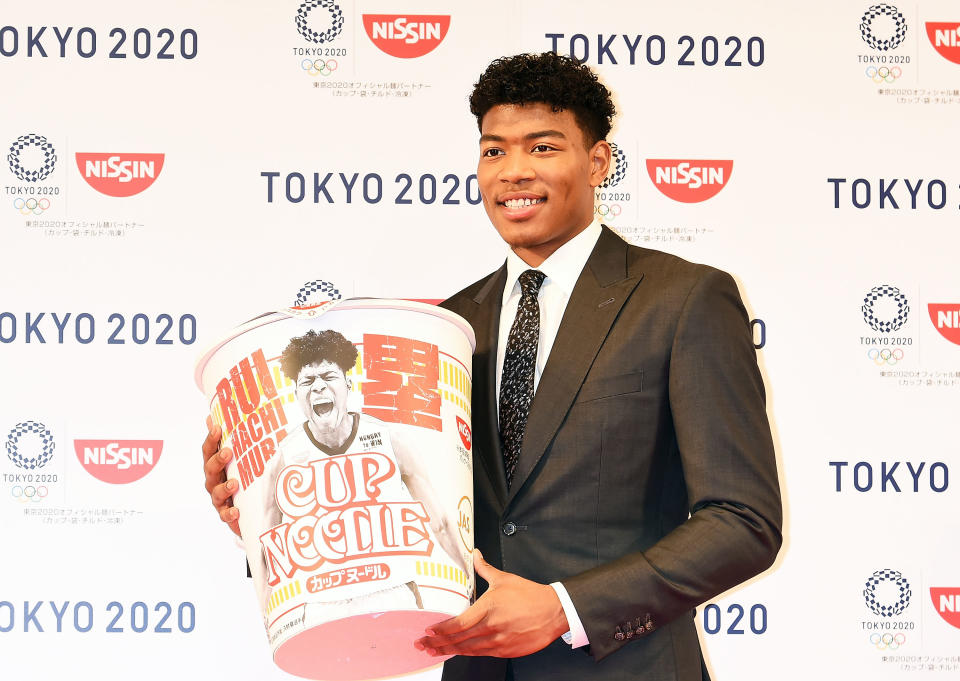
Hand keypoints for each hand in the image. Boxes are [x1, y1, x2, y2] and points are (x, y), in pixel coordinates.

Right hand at [201, 416, 240, 536]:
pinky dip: (229, 514)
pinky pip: (225, 515)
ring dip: (224, 487)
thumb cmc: (241, 476)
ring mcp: (218, 497)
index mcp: (216, 465)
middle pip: (210, 469)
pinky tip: (236, 511)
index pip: (209, 450)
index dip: (211, 439)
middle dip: (218, 460)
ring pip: (216, 492)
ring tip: (235, 484)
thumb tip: (217, 415)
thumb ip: (232, 438)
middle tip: (228, 452)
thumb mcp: (240, 457)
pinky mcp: (226, 513)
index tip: (217, 427)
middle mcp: (214, 480)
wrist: (249, 507)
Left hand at [414, 549, 568, 657]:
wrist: (554, 612)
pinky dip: (468, 653)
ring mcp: (498, 642)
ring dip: (449, 651)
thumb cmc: (530, 595)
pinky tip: (458, 652)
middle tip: (421, 645)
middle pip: (458, 640)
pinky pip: (482, 654)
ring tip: (434, 651)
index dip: (440, 629)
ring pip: (468, 650)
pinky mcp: (506, 651)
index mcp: (488, 609)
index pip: (458, 623)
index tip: (428, 630)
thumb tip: (475, 554)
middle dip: (437, 643)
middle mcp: (491, 628)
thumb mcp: (504, 579)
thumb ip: (484, 569)